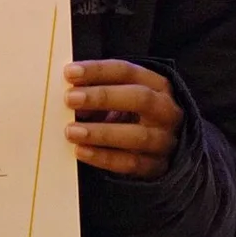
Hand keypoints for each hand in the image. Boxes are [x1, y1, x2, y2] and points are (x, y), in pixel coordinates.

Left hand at [63, 59, 182, 178]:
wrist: (159, 146)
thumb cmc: (130, 112)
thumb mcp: (119, 95)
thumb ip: (97, 91)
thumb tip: (70, 95)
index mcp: (157, 85)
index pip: (127, 71)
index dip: (98, 70)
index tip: (69, 73)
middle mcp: (166, 111)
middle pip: (139, 98)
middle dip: (102, 97)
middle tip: (70, 98)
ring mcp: (164, 140)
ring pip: (137, 135)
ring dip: (100, 133)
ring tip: (71, 131)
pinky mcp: (156, 166)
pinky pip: (130, 163)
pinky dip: (103, 157)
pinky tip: (81, 151)